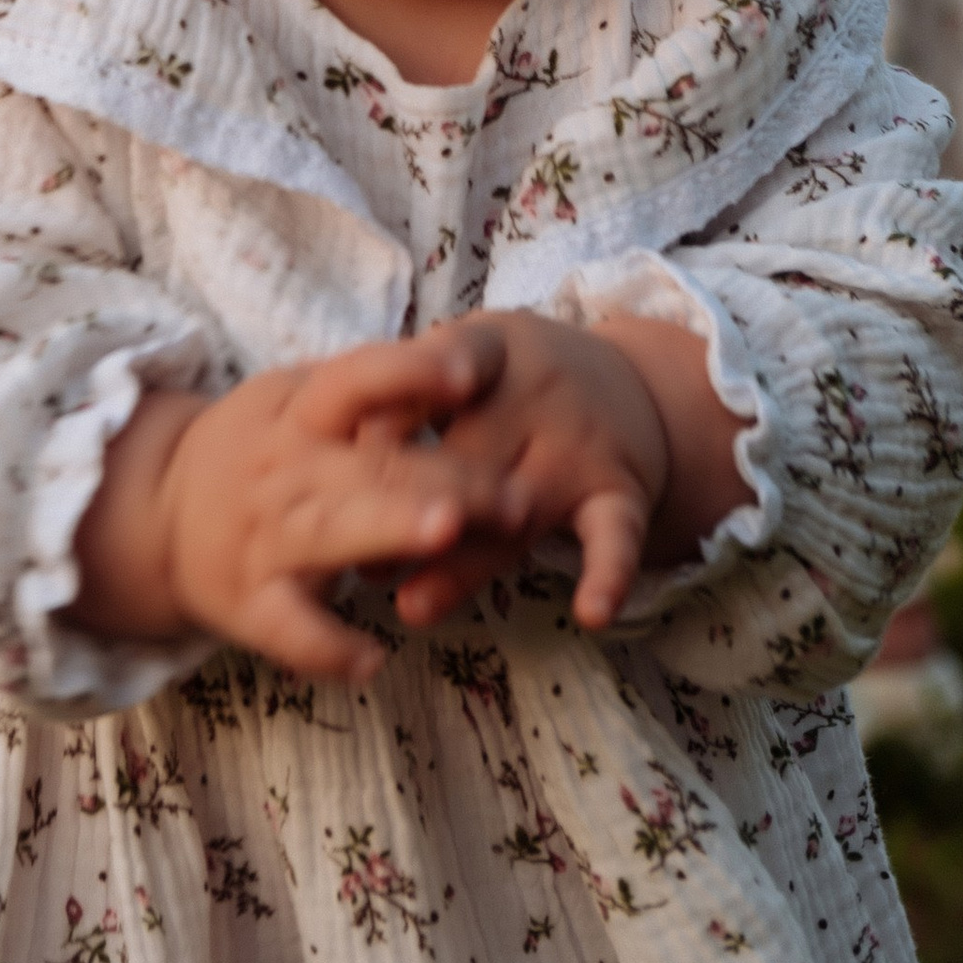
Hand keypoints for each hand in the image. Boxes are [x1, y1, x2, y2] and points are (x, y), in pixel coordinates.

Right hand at [70, 336, 514, 684]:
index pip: (355, 380)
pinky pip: (289, 628)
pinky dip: (326, 646)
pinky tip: (373, 660)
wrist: (157, 511)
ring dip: (388, 530)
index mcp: (300, 412)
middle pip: (370, 467)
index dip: (409, 373)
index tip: (468, 372)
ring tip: (447, 534)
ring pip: (332, 532)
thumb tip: (458, 364)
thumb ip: (369, 394)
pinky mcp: (250, 603)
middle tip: (519, 497)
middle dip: (446, 480)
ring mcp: (266, 537)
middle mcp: (284, 469)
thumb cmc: (259, 448)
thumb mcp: (298, 401)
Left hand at [383, 311, 742, 633]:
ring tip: (412, 605)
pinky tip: (592, 612)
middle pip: (464, 458)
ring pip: (517, 511)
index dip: (399, 404)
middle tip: (352, 559)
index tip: (361, 438)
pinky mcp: (618, 494)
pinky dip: (608, 573)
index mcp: (491, 349)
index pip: (439, 370)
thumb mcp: (468, 359)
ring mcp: (581, 446)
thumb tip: (328, 461)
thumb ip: (408, 399)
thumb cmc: (518, 381)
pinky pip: (615, 536)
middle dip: (407, 509)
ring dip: (465, 562)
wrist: (634, 386)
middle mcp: (538, 393)